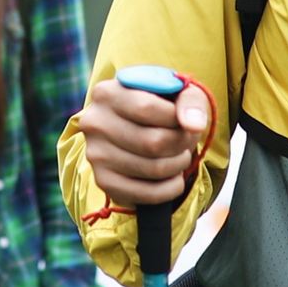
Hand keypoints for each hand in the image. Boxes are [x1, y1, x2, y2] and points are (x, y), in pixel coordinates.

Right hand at [77, 76, 210, 207]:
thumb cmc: (158, 106)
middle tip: (187, 140)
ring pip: (154, 168)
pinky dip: (171, 188)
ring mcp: (96, 154)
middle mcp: (94, 122)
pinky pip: (147, 194)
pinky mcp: (103, 181)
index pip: (146, 108)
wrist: (133, 128)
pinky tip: (174, 177)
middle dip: (181, 144)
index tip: (185, 120)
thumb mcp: (176, 92)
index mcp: (107, 93)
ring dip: (179, 164)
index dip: (176, 119)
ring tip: (180, 155)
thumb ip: (189, 101)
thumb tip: (193, 125)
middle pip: (153, 142)